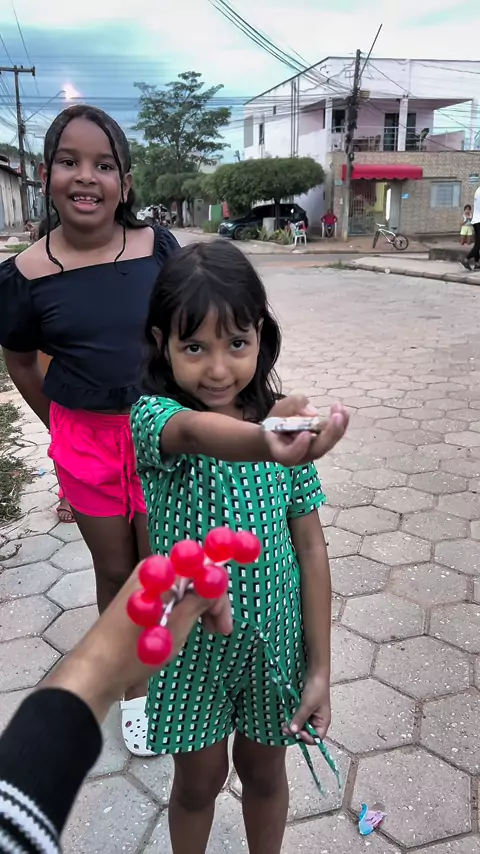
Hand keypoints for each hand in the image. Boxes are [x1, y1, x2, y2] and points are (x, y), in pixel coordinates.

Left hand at [43, 562, 232, 720]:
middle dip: (210, 600)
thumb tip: (218, 581)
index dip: (218, 592)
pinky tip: (186, 630)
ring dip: (198, 608)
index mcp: (159, 572)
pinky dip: (182, 611)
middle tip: (221, 632)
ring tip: (208, 634)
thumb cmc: (135, 652)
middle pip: (192, 576)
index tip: (225, 623)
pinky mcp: (138, 601)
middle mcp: (151, 572)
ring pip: (182, 589)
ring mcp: (143, 586)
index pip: (202, 568)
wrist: (94, 672)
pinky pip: (168, 598)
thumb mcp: (175, 628)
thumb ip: (199, 601)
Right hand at [264, 395, 348, 466]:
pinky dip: (340, 425)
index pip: (290, 455)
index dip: (299, 447)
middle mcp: (299, 457)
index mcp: (280, 451)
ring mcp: (312, 453)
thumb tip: (313, 413)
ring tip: (341, 409)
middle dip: (329, 434)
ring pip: (327, 445)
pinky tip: (344, 411)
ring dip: (338, 427)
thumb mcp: (277, 410)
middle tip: (336, 416)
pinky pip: (333, 438)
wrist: (277, 436)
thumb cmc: (274, 424)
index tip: (306, 433)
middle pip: (316, 451)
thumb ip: (291, 406)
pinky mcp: (322, 446)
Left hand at [283, 672, 330, 744]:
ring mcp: (311, 715)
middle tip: (285, 729)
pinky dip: (293, 719)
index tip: (297, 732)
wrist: (315, 673)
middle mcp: (318, 721)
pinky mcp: (305, 709)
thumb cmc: (316, 690)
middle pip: (307, 733)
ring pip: (301, 726)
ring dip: (293, 726)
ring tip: (284, 724)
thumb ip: (300, 719)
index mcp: (323, 722)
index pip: (316, 738)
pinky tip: (286, 718)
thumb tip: (293, 731)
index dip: (306, 738)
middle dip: (297, 733)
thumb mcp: (307, 705)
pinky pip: (299, 718)